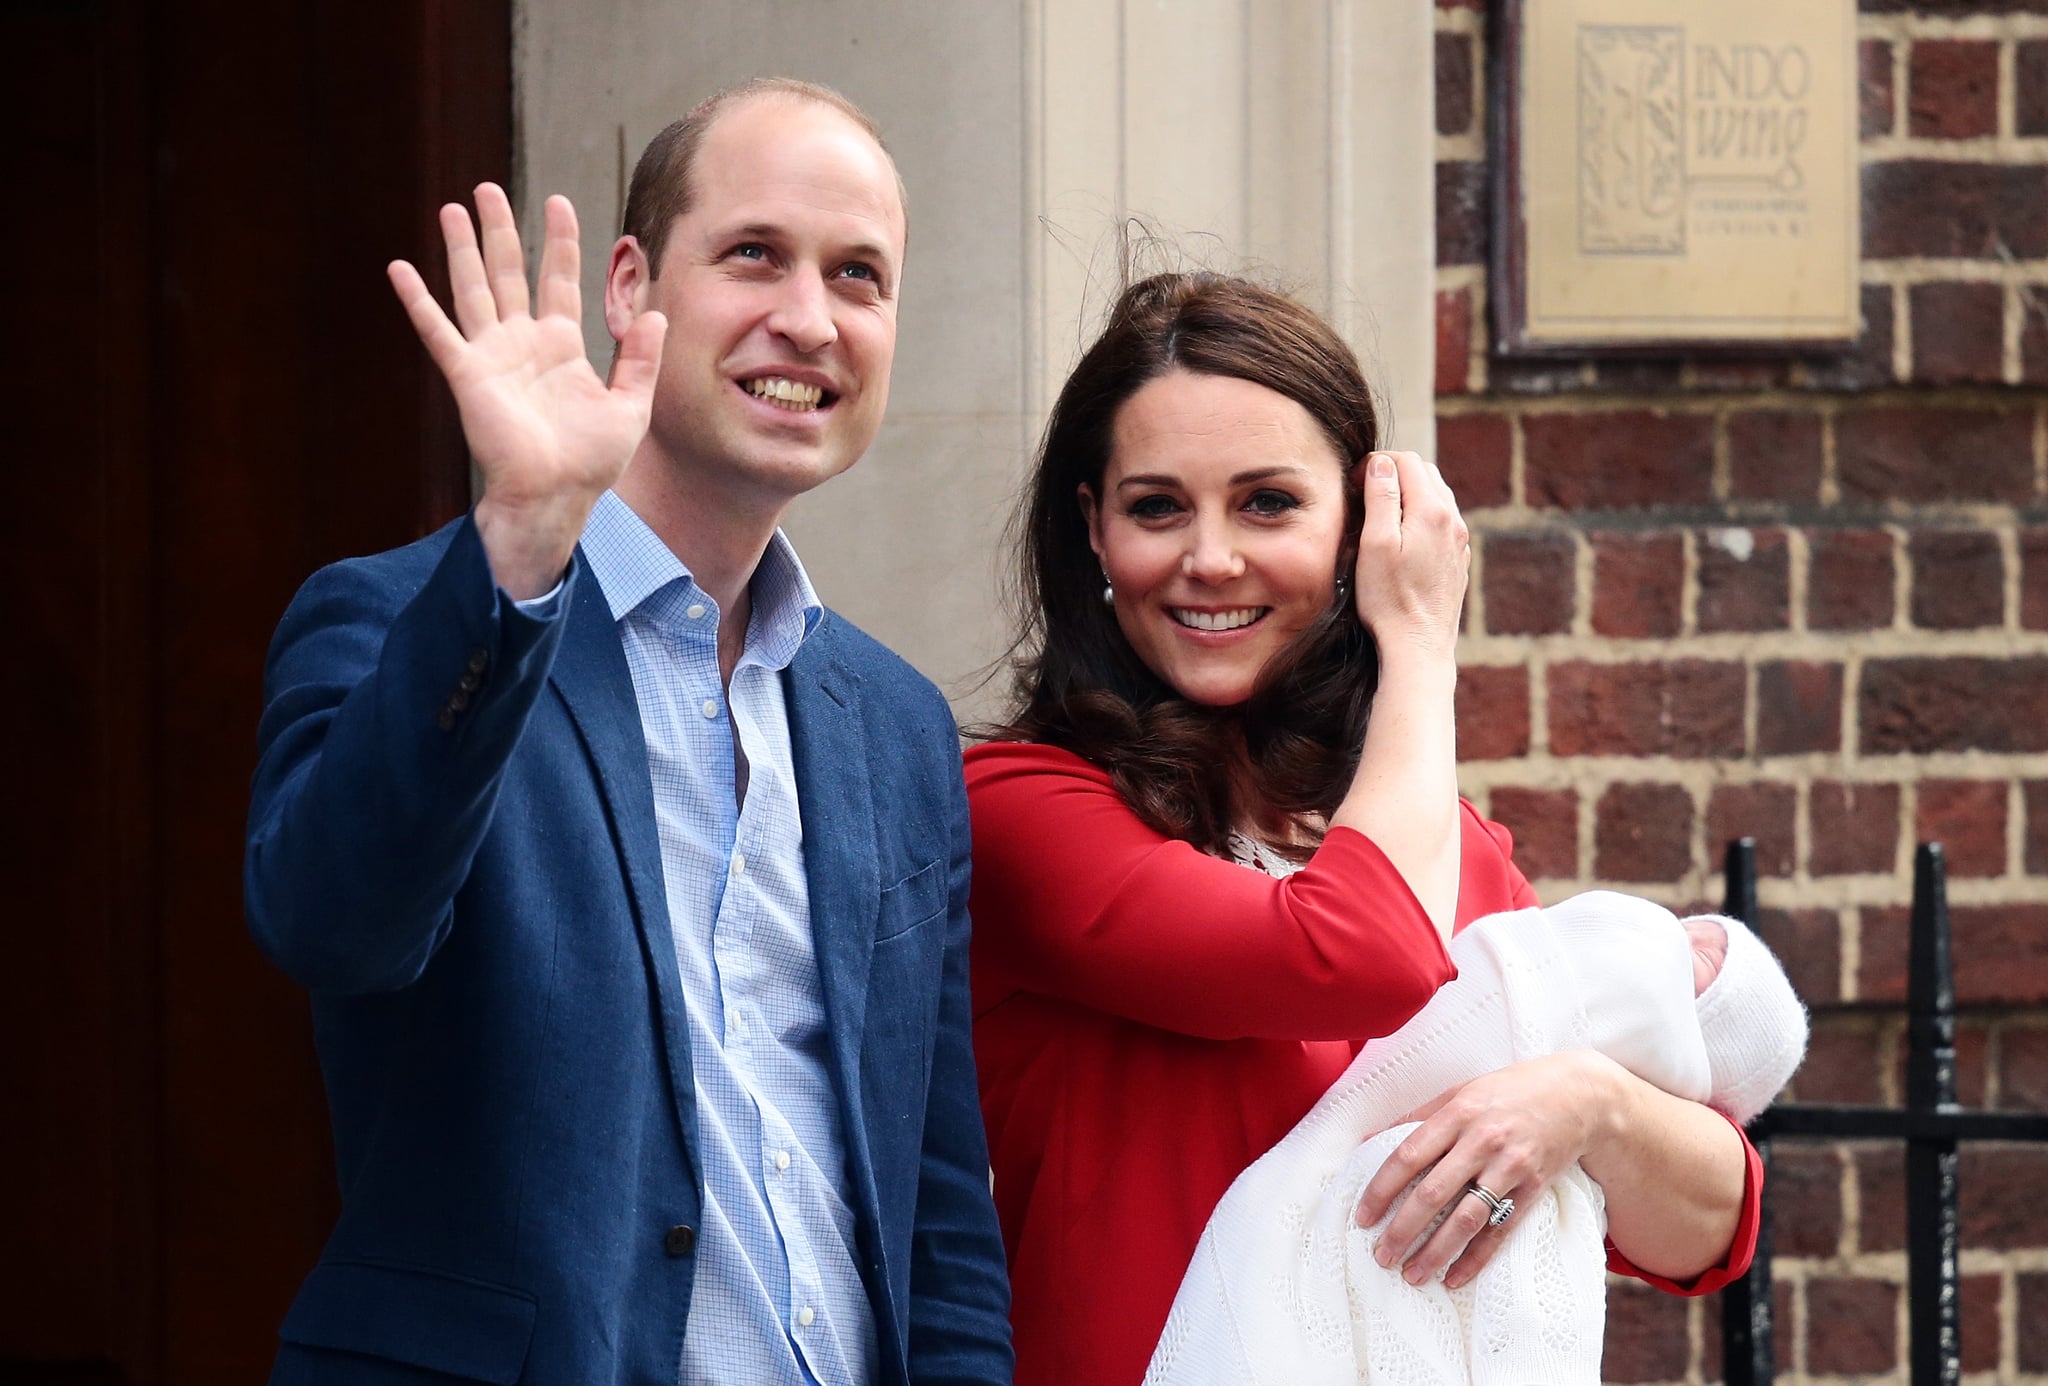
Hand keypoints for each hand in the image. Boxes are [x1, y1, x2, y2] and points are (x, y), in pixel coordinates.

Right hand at [387, 184, 667, 597]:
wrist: (556, 496)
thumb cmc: (591, 461)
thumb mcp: (631, 405)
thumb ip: (640, 359)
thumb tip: (655, 314)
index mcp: (562, 346)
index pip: (559, 280)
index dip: (560, 241)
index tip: (558, 201)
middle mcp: (523, 342)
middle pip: (510, 273)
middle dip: (500, 230)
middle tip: (488, 189)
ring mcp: (493, 356)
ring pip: (474, 289)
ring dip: (461, 249)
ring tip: (452, 208)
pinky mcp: (469, 374)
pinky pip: (439, 331)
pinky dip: (418, 301)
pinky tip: (400, 269)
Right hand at [1351, 451, 1468, 662]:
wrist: (1418, 646)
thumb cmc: (1389, 599)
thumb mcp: (1375, 544)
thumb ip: (1381, 497)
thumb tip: (1381, 463)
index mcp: (1431, 511)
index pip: (1407, 462)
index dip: (1377, 463)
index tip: (1355, 481)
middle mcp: (1452, 521)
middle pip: (1426, 473)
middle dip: (1394, 473)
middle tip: (1365, 490)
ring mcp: (1459, 541)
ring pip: (1437, 496)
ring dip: (1409, 493)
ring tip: (1381, 511)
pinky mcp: (1458, 560)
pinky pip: (1443, 522)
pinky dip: (1422, 515)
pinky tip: (1403, 536)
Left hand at [1352, 1050, 1620, 1288]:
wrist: (1578, 1095)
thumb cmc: (1509, 1092)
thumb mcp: (1461, 1092)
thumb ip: (1417, 1116)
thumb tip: (1369, 1139)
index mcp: (1457, 1113)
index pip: (1408, 1157)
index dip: (1381, 1190)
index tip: (1363, 1217)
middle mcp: (1482, 1141)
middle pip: (1433, 1193)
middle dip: (1402, 1229)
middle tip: (1381, 1256)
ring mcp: (1510, 1166)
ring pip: (1466, 1218)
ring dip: (1435, 1251)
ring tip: (1411, 1275)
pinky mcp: (1534, 1188)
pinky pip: (1501, 1230)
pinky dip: (1477, 1257)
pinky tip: (1455, 1278)